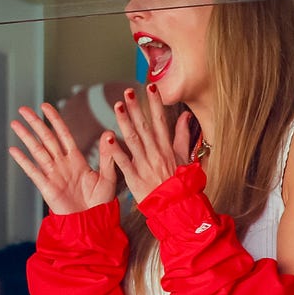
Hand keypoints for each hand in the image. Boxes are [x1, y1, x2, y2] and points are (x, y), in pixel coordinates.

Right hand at [9, 103, 119, 214]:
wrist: (93, 223)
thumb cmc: (101, 203)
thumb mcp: (108, 177)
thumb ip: (107, 156)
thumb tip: (109, 132)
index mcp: (77, 160)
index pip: (63, 135)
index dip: (54, 120)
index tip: (45, 106)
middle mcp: (63, 165)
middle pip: (46, 139)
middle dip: (35, 123)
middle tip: (23, 108)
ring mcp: (53, 175)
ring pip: (37, 151)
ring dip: (26, 137)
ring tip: (15, 124)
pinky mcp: (47, 188)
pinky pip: (33, 171)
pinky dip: (23, 161)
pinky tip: (13, 150)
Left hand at [111, 85, 193, 202]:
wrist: (176, 207)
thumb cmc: (180, 183)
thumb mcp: (184, 157)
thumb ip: (183, 135)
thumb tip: (186, 116)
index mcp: (167, 148)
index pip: (160, 121)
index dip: (155, 103)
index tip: (151, 87)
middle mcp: (156, 154)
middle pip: (145, 127)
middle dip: (136, 108)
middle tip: (128, 92)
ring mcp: (145, 165)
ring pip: (134, 140)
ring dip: (125, 122)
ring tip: (117, 106)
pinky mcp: (135, 179)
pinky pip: (124, 163)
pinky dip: (116, 151)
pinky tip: (107, 138)